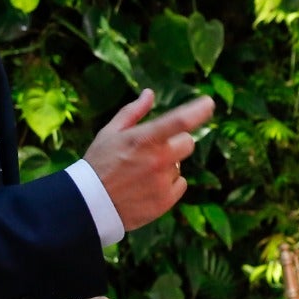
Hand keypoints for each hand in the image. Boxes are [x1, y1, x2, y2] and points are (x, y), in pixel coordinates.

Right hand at [83, 89, 214, 230]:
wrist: (89, 205)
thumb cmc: (99, 164)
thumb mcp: (110, 133)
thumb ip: (133, 112)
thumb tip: (149, 93)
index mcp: (144, 139)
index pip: (181, 121)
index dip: (199, 110)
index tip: (208, 103)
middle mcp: (158, 160)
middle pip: (187, 142)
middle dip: (176, 142)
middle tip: (156, 149)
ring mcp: (163, 182)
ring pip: (180, 166)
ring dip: (168, 166)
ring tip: (143, 173)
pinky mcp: (165, 201)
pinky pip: (180, 185)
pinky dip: (169, 185)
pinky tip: (147, 187)